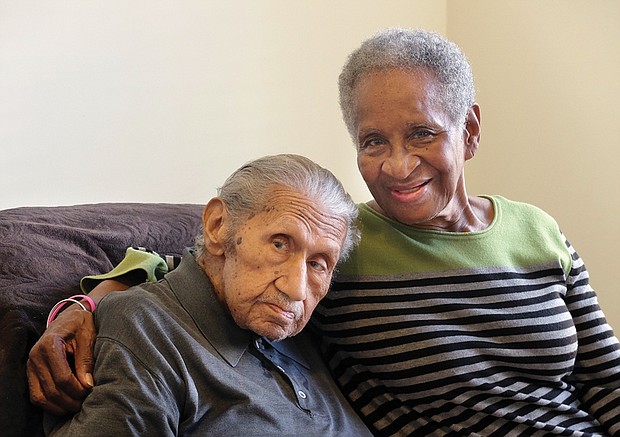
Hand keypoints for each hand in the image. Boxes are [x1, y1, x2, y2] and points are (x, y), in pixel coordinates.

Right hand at [26, 279, 129, 414]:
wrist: (69, 317)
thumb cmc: (81, 324)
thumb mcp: (88, 336)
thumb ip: (86, 359)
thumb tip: (88, 384)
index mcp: (50, 345)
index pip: (63, 377)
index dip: (78, 389)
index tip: (91, 391)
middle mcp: (35, 356)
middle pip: (52, 390)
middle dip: (71, 400)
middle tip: (87, 402)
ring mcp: (30, 366)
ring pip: (41, 397)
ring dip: (60, 406)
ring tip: (78, 406)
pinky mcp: (31, 372)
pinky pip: (36, 395)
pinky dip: (50, 404)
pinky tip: (66, 405)